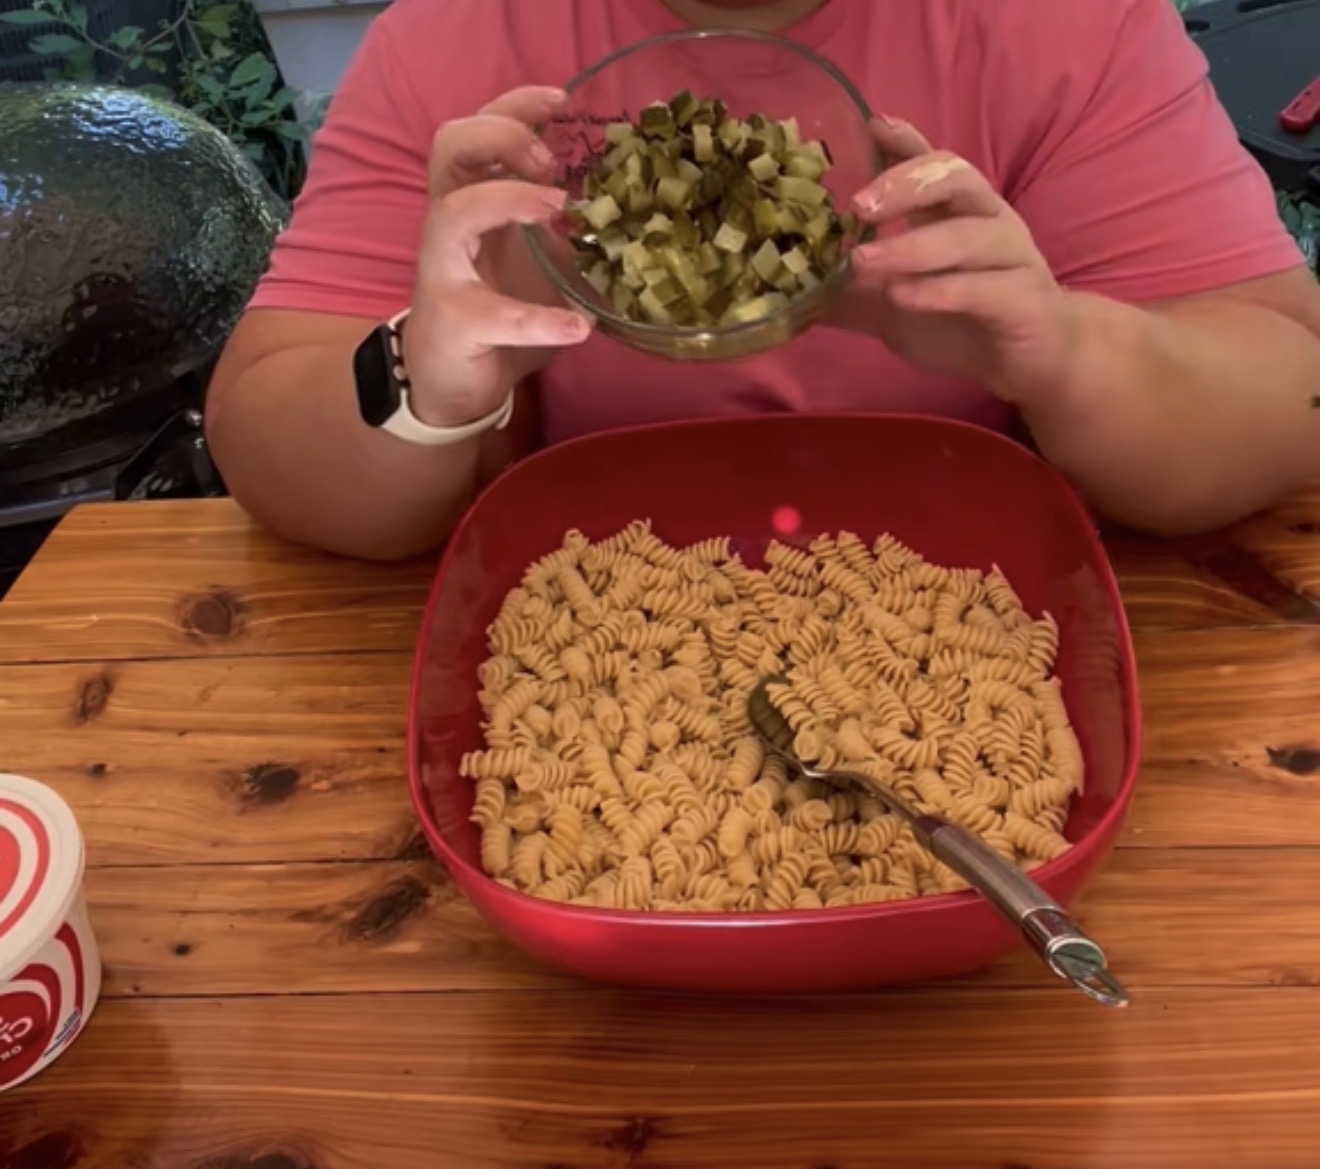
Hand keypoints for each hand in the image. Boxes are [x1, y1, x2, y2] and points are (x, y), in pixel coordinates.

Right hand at [405, 86, 593, 428]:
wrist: (453, 380)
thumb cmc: (497, 311)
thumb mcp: (543, 261)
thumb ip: (574, 232)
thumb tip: (644, 212)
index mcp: (473, 200)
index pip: (479, 128)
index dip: (514, 105)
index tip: (562, 99)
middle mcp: (450, 225)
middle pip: (449, 147)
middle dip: (501, 136)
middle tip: (551, 159)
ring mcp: (445, 272)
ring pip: (453, 214)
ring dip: (508, 200)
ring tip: (559, 208)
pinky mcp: (456, 323)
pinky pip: (493, 316)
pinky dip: (540, 319)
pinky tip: (580, 327)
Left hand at [834, 117, 1074, 403]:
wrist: (1033, 363)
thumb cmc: (965, 321)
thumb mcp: (894, 307)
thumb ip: (850, 294)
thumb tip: (791, 291)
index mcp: (957, 212)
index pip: (933, 162)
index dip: (906, 141)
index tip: (870, 126)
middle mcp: (988, 222)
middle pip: (955, 179)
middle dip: (905, 184)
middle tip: (857, 205)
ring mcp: (1012, 258)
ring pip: (967, 236)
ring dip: (912, 246)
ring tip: (863, 261)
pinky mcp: (1025, 301)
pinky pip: (984, 289)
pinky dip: (941, 290)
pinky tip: (903, 296)